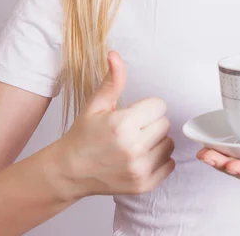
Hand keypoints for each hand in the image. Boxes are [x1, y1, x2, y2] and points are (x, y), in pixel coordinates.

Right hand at [55, 51, 174, 197]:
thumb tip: (115, 54)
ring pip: (169, 143)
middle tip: (133, 128)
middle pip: (165, 123)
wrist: (70, 171)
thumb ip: (112, 80)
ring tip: (136, 142)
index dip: (147, 107)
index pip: (159, 105)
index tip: (133, 113)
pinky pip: (169, 164)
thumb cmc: (84, 134)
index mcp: (122, 124)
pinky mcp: (144, 185)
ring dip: (156, 141)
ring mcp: (139, 169)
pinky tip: (141, 157)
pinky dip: (159, 160)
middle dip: (151, 122)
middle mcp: (133, 148)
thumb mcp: (96, 105)